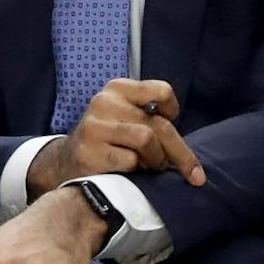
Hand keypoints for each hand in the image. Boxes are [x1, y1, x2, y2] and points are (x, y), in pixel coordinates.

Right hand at [26, 78, 204, 196]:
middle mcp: (104, 102)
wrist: (69, 161)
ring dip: (156, 160)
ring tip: (150, 166)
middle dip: (181, 153)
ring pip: (147, 140)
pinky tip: (129, 171)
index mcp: (117, 89)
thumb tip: (189, 153)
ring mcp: (94, 126)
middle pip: (160, 124)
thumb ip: (154, 121)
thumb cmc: (111, 140)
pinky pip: (130, 160)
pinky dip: (136, 170)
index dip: (172, 112)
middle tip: (193, 174)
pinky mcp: (89, 151)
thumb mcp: (129, 119)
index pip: (161, 91)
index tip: (170, 124)